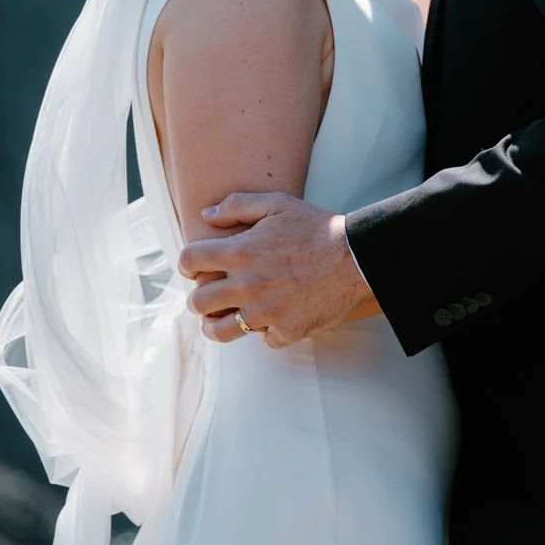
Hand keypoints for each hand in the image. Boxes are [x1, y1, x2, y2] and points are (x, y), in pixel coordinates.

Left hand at [177, 193, 369, 346]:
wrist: (358, 259)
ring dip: (214, 327)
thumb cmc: (318, 229)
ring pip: (221, 331)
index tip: (192, 267)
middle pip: (198, 302)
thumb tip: (207, 215)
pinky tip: (270, 321)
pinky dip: (265, 332)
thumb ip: (238, 206)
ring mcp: (266, 313)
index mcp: (240, 252)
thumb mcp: (278, 204)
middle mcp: (247, 285)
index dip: (186, 263)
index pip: (190, 260)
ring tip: (216, 323)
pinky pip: (263, 340)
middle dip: (196, 300)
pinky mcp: (286, 331)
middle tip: (203, 299)